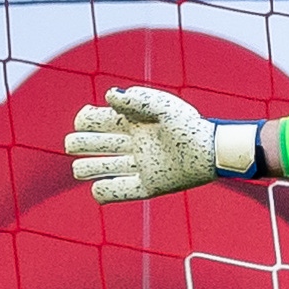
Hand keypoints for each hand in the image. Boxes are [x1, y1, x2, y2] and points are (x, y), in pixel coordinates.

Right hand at [66, 86, 253, 202]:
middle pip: (90, 144)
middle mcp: (131, 143)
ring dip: (85, 168)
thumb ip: (134, 98)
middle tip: (77, 145)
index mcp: (130, 121)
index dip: (82, 121)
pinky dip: (103, 192)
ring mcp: (138, 165)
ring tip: (82, 168)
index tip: (86, 121)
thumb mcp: (162, 106)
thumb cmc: (188, 124)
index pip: (93, 120)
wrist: (211, 151)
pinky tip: (97, 188)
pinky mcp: (148, 186)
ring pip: (99, 168)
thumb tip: (108, 96)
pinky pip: (119, 191)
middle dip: (78, 144)